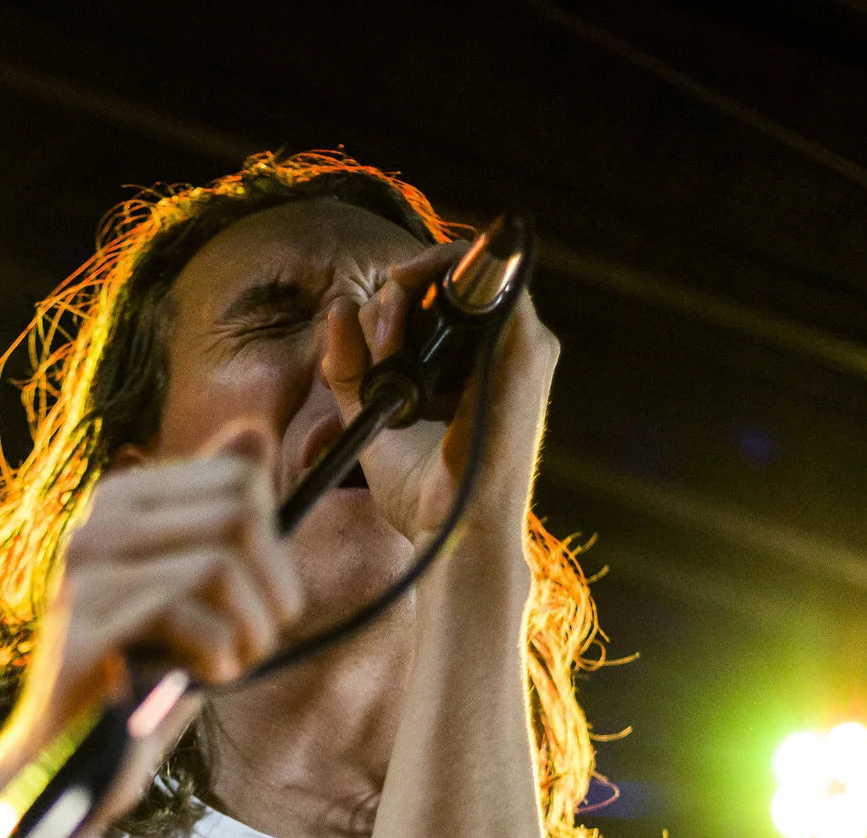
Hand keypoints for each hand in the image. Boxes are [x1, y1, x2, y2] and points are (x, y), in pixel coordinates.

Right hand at [12, 424, 302, 814]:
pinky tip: (201, 678)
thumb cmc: (141, 675)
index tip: (258, 603)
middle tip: (252, 642)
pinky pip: (188, 613)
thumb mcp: (196, 590)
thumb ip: (223, 519)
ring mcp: (85, 572)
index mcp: (124, 502)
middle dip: (272, 591)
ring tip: (230, 664)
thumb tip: (256, 434)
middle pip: (239, 516)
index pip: (240, 478)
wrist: (68, 760)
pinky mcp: (85, 625)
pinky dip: (218, 656)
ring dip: (250, 629)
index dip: (274, 548)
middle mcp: (97, 523)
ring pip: (221, 565)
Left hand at [322, 239, 559, 564]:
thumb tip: (340, 306)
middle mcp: (511, 347)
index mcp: (482, 363)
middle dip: (396, 297)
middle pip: (448, 279)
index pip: (445, 292)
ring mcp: (525, 344)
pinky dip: (432, 294)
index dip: (405, 292)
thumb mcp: (373, 415)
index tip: (374, 320)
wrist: (454, 533)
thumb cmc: (422, 491)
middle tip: (375, 348)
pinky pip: (484, 281)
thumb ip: (352, 365)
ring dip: (404, 301)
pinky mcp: (526, 346)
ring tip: (384, 358)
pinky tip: (398, 344)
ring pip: (459, 275)